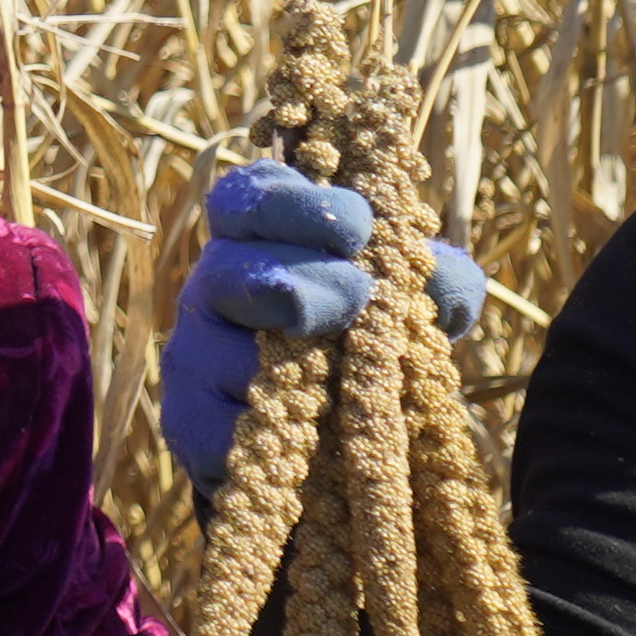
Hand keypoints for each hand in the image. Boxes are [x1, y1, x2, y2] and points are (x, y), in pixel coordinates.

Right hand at [156, 163, 486, 484]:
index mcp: (259, 235)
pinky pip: (212, 428)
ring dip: (286, 367)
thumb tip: (447, 286)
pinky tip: (303, 438)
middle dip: (298, 280)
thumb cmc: (361, 337)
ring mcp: (192, 352)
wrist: (321, 434)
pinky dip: (265, 432)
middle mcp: (214, 283)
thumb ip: (436, 281)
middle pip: (228, 268)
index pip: (248, 197)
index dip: (293, 205)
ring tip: (334, 383)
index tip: (356, 227)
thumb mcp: (404, 297)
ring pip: (219, 353)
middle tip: (355, 298)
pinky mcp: (188, 421)